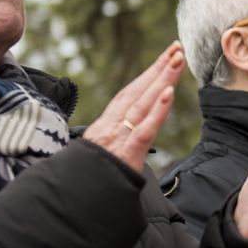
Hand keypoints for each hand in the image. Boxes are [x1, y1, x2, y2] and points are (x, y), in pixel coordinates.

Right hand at [82, 42, 184, 172]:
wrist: (69, 199)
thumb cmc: (83, 181)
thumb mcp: (94, 159)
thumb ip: (108, 146)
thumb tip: (119, 141)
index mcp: (105, 127)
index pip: (128, 95)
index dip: (146, 76)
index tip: (163, 58)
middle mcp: (111, 127)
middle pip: (138, 92)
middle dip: (158, 68)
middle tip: (177, 48)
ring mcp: (118, 138)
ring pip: (144, 103)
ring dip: (163, 79)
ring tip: (178, 59)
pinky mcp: (127, 154)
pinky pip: (145, 129)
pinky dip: (159, 110)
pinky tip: (170, 92)